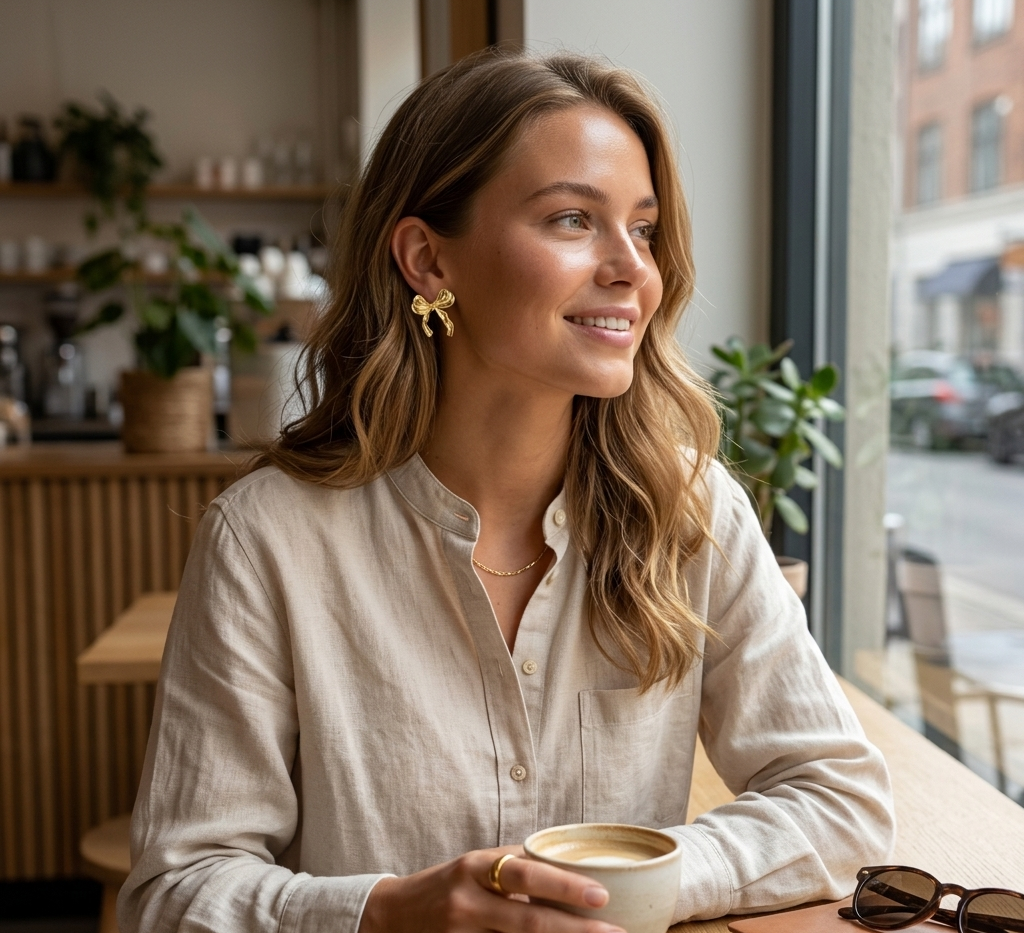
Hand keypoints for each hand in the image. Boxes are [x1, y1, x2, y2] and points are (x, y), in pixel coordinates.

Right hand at [358, 846, 624, 932]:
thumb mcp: (475, 865)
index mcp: (474, 868)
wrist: (390, 916)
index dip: (563, 883)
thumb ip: (514, 866)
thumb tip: (566, 865)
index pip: (524, 873)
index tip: (601, 894)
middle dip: (576, 931)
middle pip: (528, 922)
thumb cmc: (446, 885)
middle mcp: (466, 902)